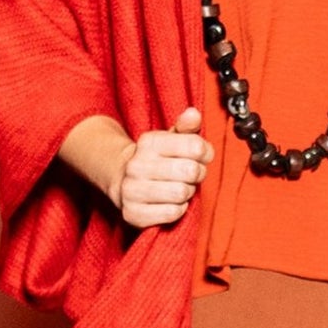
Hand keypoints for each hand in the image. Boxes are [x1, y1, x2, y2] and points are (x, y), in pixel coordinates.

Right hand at [114, 109, 212, 229]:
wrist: (122, 180)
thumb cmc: (157, 158)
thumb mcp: (171, 138)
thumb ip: (186, 126)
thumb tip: (194, 114)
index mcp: (149, 142)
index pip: (195, 146)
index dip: (205, 153)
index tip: (200, 156)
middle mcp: (137, 165)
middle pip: (190, 170)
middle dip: (197, 174)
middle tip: (191, 174)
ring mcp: (132, 190)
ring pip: (182, 193)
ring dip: (187, 193)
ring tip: (179, 187)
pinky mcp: (133, 213)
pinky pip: (172, 213)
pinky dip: (178, 210)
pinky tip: (170, 202)